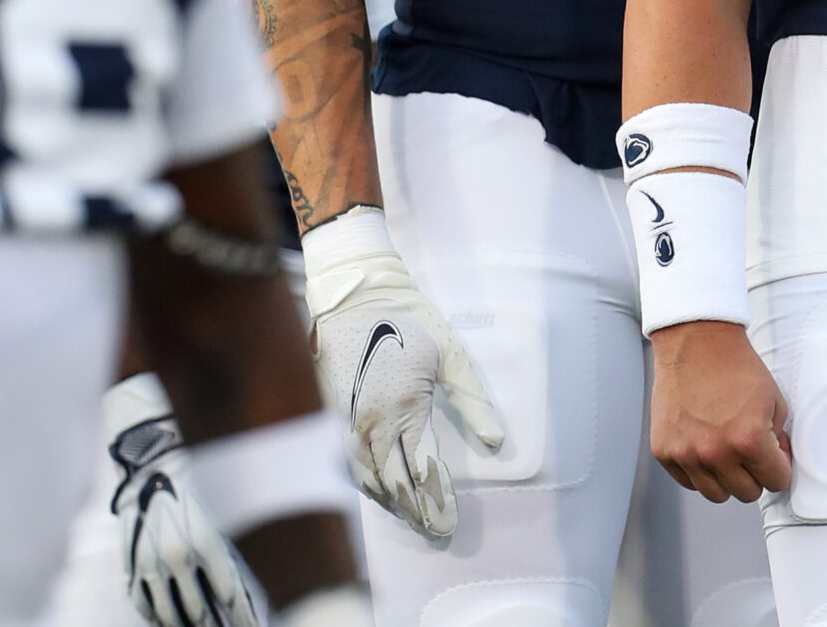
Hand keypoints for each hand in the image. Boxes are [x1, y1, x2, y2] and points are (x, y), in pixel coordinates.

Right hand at [104, 374, 257, 626]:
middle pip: (201, 611)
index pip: (232, 598)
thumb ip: (251, 537)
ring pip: (171, 614)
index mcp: (209, 542)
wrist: (159, 461)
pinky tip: (173, 622)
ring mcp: (151, 563)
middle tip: (231, 625)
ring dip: (191, 624)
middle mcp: (179, 557)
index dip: (245, 617)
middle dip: (219, 623)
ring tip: (206, 626)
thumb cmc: (207, 476)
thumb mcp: (235, 503)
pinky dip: (159, 618)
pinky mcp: (133, 563)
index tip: (254, 624)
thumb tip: (281, 562)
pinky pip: (144, 604)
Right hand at [302, 208, 505, 538]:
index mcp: (404, 410)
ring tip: (412, 518)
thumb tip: (495, 442)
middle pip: (393, 486)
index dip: (436, 502)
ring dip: (390, 503)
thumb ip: (473, 402)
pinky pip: (347, 463)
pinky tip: (379, 490)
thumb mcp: (452, 355)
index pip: (421, 473)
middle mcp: (371, 424)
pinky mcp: (331, 416)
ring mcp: (346, 422)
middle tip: (435, 530)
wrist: (356, 295)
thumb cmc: (410, 320)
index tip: (449, 523)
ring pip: (366, 480)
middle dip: (415, 512)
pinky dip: (365, 483)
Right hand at [650, 319, 792, 502]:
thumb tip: (777, 460)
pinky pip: (688, 482)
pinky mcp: (665, 452)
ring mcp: (687, 455)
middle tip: (750, 452)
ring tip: (727, 450)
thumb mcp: (774, 399)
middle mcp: (716, 453)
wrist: (696, 343)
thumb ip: (779, 437)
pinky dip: (699, 471)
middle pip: (747, 493)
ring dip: (726, 478)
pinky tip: (704, 446)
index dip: (779, 468)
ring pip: (716, 494)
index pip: (776, 482)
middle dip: (755, 474)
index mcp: (749, 441)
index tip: (775, 459)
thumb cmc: (736, 366)